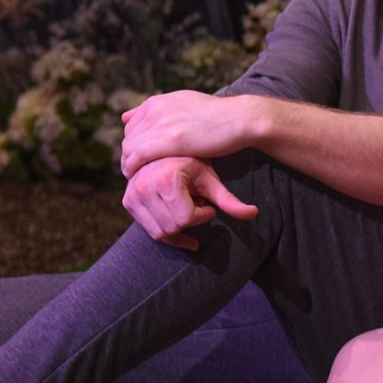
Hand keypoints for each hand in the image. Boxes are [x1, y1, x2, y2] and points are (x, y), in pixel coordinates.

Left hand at [120, 91, 257, 176]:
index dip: (134, 143)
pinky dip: (133, 168)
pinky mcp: (168, 140)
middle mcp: (155, 109)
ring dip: (129, 164)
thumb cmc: (217, 116)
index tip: (141, 158)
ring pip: (129, 148)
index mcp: (157, 101)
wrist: (239, 119)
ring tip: (138, 177)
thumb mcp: (185, 104)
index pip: (131, 125)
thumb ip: (159, 110)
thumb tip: (128, 115)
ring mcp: (161, 124)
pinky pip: (137, 157)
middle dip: (130, 155)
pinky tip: (138, 177)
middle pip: (128, 137)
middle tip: (137, 171)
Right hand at [122, 156, 258, 248]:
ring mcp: (132, 194)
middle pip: (174, 227)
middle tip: (195, 203)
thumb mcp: (211, 180)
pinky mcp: (127, 201)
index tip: (207, 203)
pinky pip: (149, 230)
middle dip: (190, 220)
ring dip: (177, 225)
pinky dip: (165, 230)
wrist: (168, 151)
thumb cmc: (194, 164)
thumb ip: (230, 199)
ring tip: (184, 205)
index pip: (187, 218)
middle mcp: (144, 186)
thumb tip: (254, 213)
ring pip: (160, 232)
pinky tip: (176, 218)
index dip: (202, 214)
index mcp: (166, 178)